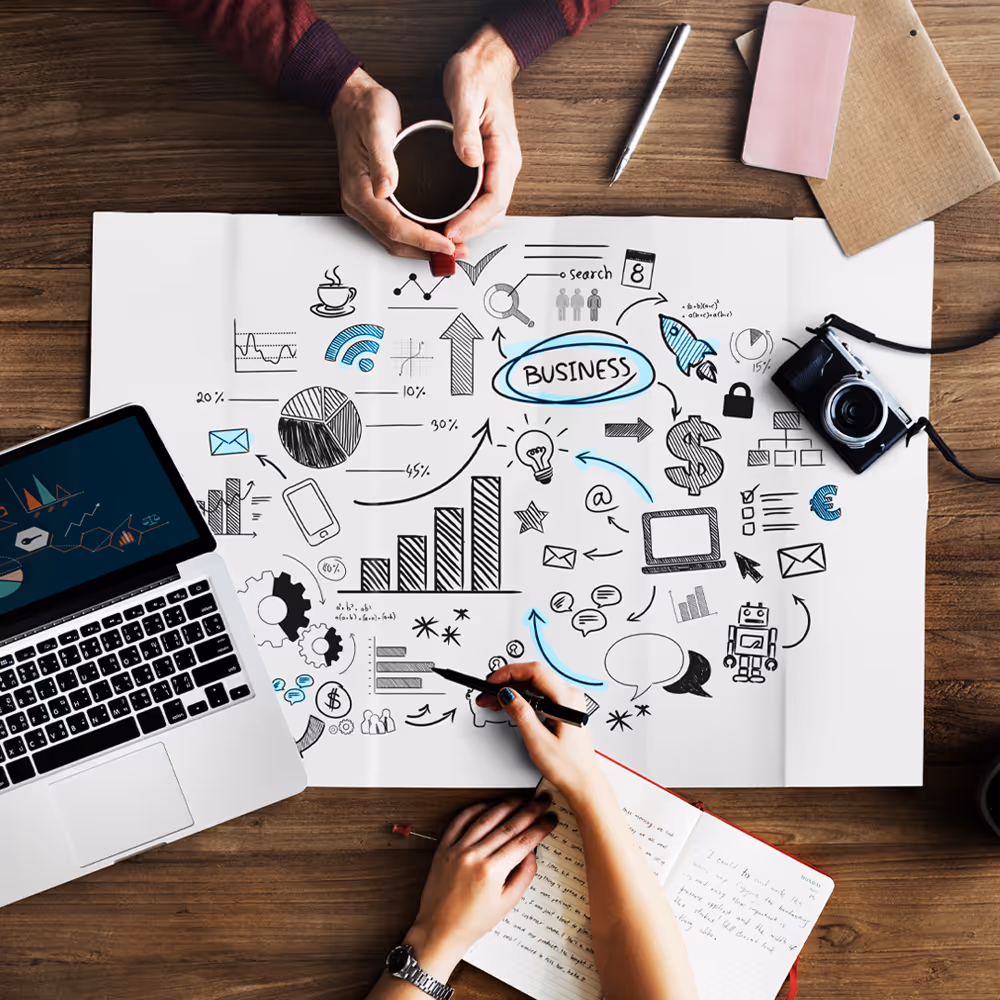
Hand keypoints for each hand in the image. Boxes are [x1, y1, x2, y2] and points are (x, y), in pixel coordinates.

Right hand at [331, 68, 457, 259]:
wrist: (351, 101)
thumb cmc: (365, 110)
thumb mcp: (377, 127)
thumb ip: (382, 160)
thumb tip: (385, 189)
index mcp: (359, 191)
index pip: (394, 228)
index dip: (423, 240)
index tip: (447, 244)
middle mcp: (359, 204)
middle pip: (394, 242)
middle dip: (426, 251)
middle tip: (456, 252)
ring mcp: (364, 205)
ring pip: (394, 240)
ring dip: (422, 249)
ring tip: (451, 248)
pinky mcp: (372, 202)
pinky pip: (393, 230)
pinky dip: (415, 238)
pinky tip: (434, 235)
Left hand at [404, 795, 557, 979]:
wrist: (440, 929)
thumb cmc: (472, 922)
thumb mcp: (507, 903)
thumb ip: (524, 875)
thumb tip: (532, 852)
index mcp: (491, 872)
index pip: (523, 842)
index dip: (541, 828)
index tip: (550, 820)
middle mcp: (474, 856)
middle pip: (508, 826)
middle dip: (530, 811)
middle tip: (542, 802)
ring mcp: (457, 849)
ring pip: (486, 818)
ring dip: (506, 805)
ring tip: (520, 799)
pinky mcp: (444, 847)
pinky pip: (460, 821)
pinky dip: (475, 809)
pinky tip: (488, 805)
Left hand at [442, 24, 521, 244]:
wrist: (488, 60)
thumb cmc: (477, 74)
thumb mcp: (466, 96)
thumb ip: (466, 131)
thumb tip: (469, 160)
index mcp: (504, 151)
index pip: (494, 199)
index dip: (473, 221)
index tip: (452, 231)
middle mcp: (507, 163)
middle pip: (495, 213)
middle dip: (471, 232)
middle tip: (444, 243)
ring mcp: (500, 166)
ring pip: (491, 210)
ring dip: (471, 227)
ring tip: (446, 237)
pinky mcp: (491, 165)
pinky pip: (484, 199)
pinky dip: (470, 215)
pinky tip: (452, 218)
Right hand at [477, 662, 602, 805]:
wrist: (583, 782)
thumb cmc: (568, 766)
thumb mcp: (538, 741)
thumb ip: (521, 713)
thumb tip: (507, 694)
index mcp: (567, 699)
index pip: (535, 672)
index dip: (510, 673)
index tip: (492, 682)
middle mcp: (570, 696)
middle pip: (534, 676)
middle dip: (508, 682)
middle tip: (488, 693)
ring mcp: (567, 702)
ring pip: (535, 685)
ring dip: (513, 690)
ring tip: (493, 701)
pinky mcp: (563, 708)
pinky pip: (540, 695)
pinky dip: (523, 698)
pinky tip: (509, 704)